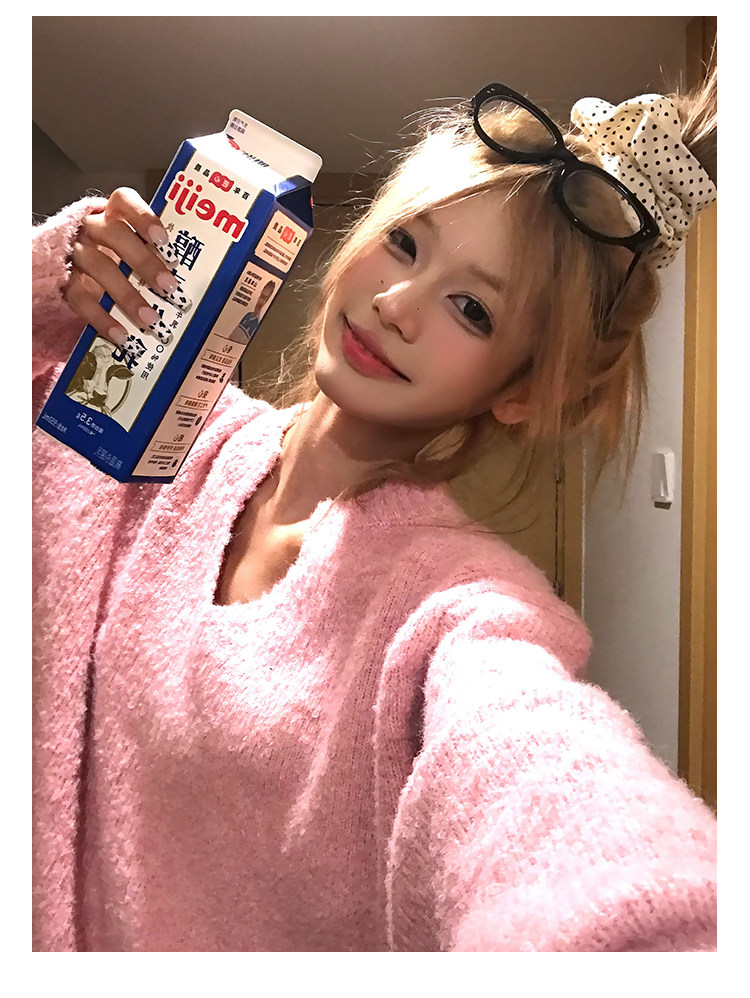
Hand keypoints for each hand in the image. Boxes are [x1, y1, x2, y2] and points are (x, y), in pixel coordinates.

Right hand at [63, 187, 187, 346]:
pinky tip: (121, 334)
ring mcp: (75, 252)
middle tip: (169, 287)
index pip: (124, 201)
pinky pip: (80, 297)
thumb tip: (191, 280)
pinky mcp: (63, 279)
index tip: (164, 241)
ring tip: (150, 319)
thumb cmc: (112, 255)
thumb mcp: (130, 247)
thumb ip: (152, 254)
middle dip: (144, 262)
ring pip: (98, 266)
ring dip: (128, 295)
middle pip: (115, 235)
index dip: (144, 217)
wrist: (64, 265)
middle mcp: (91, 228)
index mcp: (111, 214)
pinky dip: (102, 318)